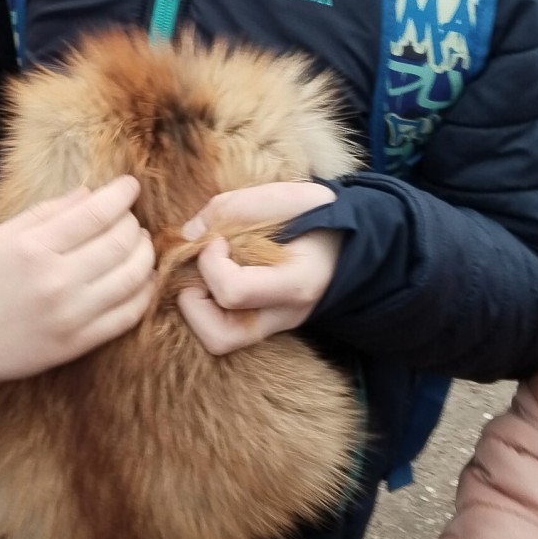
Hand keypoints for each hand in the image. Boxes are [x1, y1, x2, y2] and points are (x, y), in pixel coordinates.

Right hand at [0, 178, 155, 389]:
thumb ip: (45, 211)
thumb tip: (90, 193)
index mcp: (34, 249)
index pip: (95, 213)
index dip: (121, 194)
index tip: (130, 185)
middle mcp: (57, 281)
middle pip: (121, 243)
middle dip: (133, 223)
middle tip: (129, 218)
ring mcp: (72, 315)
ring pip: (133, 278)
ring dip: (145, 254)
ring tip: (138, 245)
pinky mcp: (80, 343)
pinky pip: (129, 315)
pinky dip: (144, 292)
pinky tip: (141, 279)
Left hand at [176, 181, 340, 353]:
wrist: (349, 240)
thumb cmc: (316, 215)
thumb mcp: (281, 197)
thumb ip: (231, 209)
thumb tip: (188, 234)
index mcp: (295, 284)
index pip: (233, 292)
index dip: (210, 262)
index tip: (218, 239)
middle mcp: (284, 316)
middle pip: (219, 337)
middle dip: (193, 301)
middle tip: (203, 267)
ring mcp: (274, 326)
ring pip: (219, 341)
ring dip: (197, 308)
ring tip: (207, 272)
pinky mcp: (263, 324)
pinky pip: (223, 330)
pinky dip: (206, 307)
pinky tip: (215, 277)